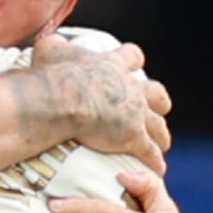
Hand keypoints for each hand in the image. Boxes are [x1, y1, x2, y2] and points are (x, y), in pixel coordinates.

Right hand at [32, 35, 172, 174]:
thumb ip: (55, 45)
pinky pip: (150, 152)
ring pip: (158, 125)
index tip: (131, 64)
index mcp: (113, 65)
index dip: (132, 61)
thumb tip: (49, 44)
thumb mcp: (50, 49)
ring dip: (161, 134)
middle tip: (158, 107)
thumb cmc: (54, 74)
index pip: (132, 56)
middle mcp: (130, 88)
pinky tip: (158, 169)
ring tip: (162, 143)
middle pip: (156, 92)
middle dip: (158, 100)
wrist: (62, 99)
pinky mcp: (134, 137)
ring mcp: (135, 113)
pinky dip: (155, 161)